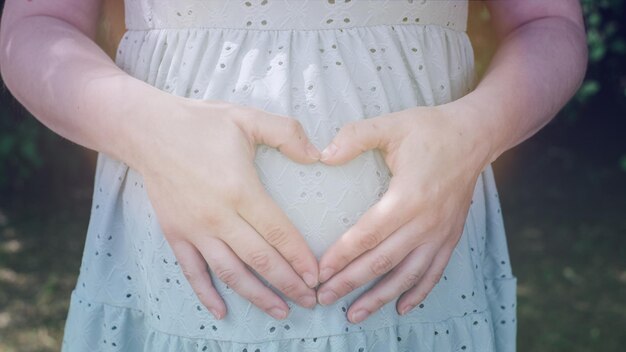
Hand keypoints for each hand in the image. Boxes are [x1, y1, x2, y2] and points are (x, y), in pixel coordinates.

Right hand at [134, 97, 320, 319]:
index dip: (300, 257)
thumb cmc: (200, 124)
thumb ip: (287, 133)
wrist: (147, 130)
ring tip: (280, 311)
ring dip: (257, 296)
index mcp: (240, 190)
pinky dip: (206, 294)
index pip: (278, 233)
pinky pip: (192, 272)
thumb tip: (319, 155)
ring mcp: (194, 229)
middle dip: (288, 283)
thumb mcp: (248, 118)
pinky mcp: (175, 234)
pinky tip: (222, 312)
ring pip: (230, 273)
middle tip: (310, 300)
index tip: (317, 275)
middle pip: (260, 260)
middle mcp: (218, 217)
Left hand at [314, 102, 492, 322]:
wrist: (475, 136)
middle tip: (324, 299)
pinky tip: (401, 308)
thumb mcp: (391, 125)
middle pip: (383, 261)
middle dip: (351, 283)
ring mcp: (441, 233)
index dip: (342, 256)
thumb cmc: (429, 130)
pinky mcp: (450, 236)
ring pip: (407, 275)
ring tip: (354, 315)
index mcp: (408, 196)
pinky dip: (418, 293)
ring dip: (380, 298)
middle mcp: (426, 222)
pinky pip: (434, 272)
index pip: (368, 235)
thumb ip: (355, 137)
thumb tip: (323, 155)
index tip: (320, 273)